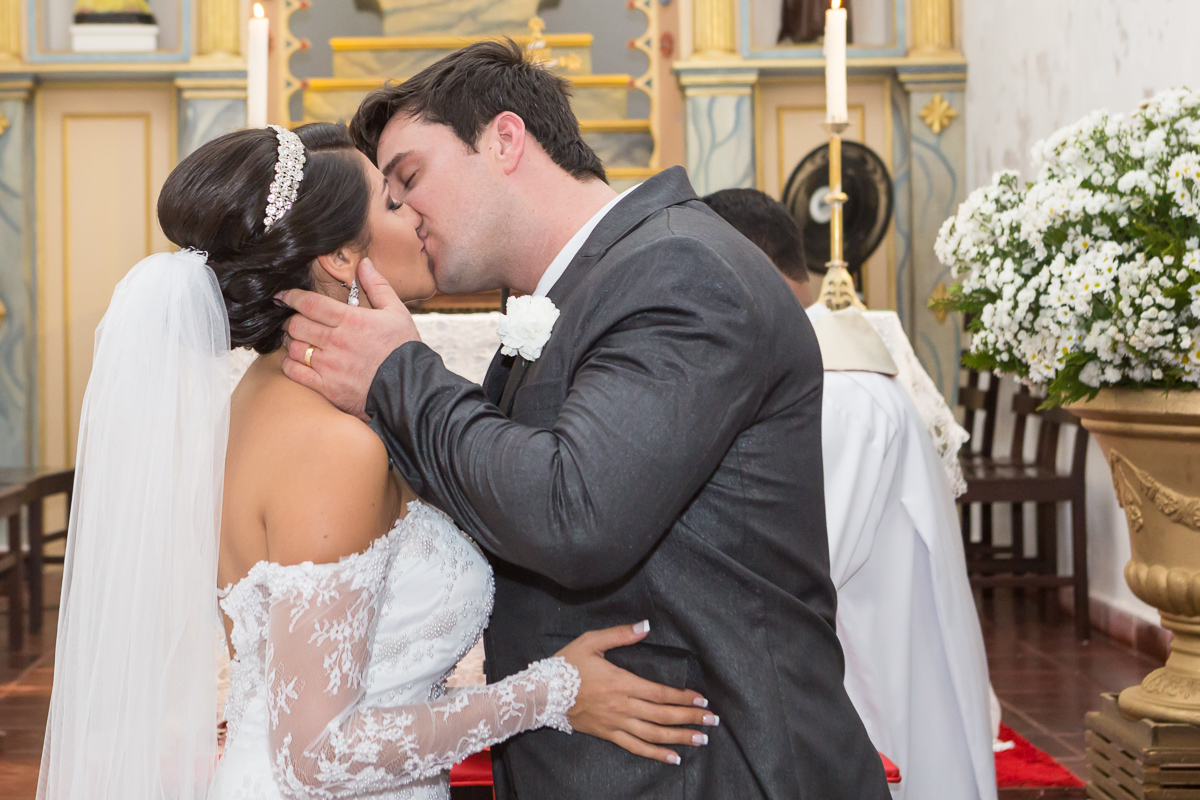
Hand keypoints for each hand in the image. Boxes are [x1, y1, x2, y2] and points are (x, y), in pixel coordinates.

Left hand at [278, 259, 420, 418]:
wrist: (411, 387)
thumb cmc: (404, 349)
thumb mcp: (396, 312)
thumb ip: (377, 286)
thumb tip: (364, 264)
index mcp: (351, 320)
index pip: (310, 304)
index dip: (292, 297)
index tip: (284, 296)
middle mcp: (336, 341)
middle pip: (296, 325)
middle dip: (290, 320)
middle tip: (291, 320)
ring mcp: (330, 366)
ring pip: (293, 348)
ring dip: (289, 342)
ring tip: (295, 339)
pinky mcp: (327, 387)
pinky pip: (295, 373)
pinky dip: (289, 364)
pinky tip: (295, 360)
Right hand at [556, 622, 718, 765]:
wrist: (541, 693)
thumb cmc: (567, 664)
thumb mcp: (591, 641)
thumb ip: (621, 634)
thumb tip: (646, 625)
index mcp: (621, 682)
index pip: (660, 693)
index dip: (683, 697)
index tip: (703, 699)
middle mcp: (622, 706)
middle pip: (662, 715)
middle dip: (690, 718)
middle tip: (713, 720)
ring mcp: (615, 723)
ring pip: (653, 734)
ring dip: (679, 737)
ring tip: (701, 739)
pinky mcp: (607, 734)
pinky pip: (635, 746)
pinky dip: (655, 754)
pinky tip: (673, 758)